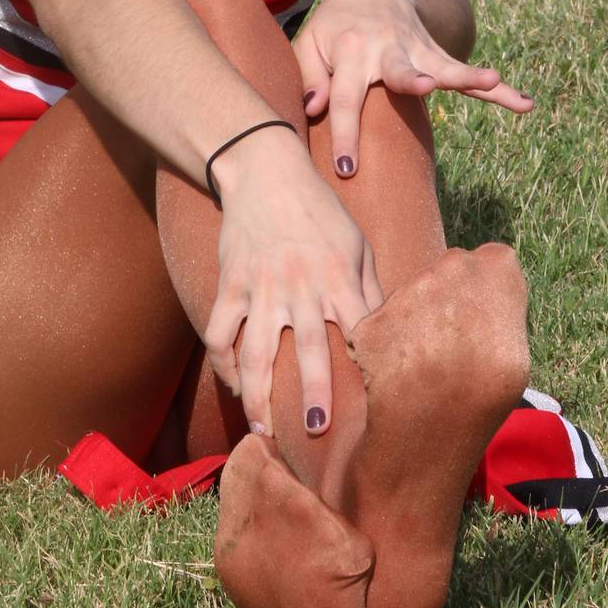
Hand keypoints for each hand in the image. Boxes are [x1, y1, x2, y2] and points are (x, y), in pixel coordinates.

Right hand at [202, 128, 384, 437]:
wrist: (266, 172)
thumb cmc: (320, 211)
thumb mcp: (356, 243)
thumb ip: (369, 289)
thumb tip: (387, 332)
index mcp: (339, 276)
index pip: (358, 331)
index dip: (367, 369)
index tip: (375, 406)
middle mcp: (301, 286)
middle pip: (308, 350)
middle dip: (314, 396)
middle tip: (316, 435)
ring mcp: (261, 286)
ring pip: (254, 353)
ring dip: (257, 396)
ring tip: (262, 431)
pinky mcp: (231, 282)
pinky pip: (220, 332)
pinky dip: (223, 364)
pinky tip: (235, 386)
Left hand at [294, 0, 533, 175]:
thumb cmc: (333, 27)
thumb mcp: (310, 43)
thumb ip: (308, 74)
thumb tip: (313, 108)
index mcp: (351, 50)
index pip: (346, 97)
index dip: (346, 132)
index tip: (347, 166)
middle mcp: (388, 49)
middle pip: (400, 70)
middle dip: (412, 80)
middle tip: (422, 87)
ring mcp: (417, 51)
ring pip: (446, 68)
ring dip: (469, 75)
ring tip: (495, 81)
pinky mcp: (436, 55)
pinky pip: (467, 76)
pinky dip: (498, 90)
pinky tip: (525, 103)